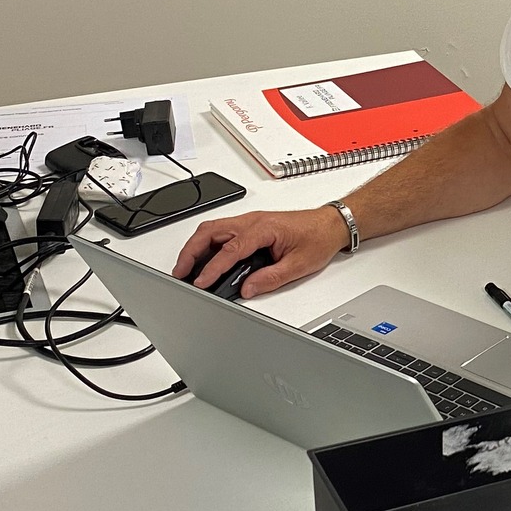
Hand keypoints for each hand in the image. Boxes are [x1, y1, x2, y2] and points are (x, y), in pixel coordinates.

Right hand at [171, 207, 349, 298]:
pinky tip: (203, 259)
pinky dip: (206, 244)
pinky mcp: (250, 226)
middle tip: (180, 272)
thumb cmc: (318, 238)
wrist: (330, 224)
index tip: (201, 282)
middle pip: (210, 232)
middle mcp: (253, 221)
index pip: (230, 249)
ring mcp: (250, 222)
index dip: (213, 268)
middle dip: (191, 252)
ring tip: (186, 268)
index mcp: (264, 228)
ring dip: (196, 247)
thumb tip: (247, 288)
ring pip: (212, 230)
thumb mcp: (298, 265)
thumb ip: (270, 278)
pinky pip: (222, 232)